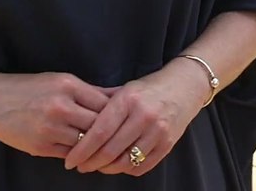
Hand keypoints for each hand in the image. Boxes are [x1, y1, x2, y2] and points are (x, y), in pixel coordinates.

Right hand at [0, 72, 112, 159]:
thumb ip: (91, 91)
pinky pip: (69, 154)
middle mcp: (60, 107)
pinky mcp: (40, 146)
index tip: (125, 119)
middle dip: (110, 133)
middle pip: (98, 125)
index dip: (117, 114)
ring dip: (96, 147)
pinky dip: (79, 155)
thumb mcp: (61, 81)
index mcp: (68, 86)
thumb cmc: (30, 88)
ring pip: (86, 143)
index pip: (105, 104)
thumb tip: (120, 95)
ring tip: (107, 148)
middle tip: (122, 138)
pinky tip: (86, 153)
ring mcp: (50, 128)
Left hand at [64, 59, 209, 175]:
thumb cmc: (149, 88)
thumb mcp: (125, 89)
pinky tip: (118, 165)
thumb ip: (102, 105)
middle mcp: (144, 116)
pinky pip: (142, 166)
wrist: (185, 87)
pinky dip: (126, 169)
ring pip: (125, 162)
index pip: (100, 132)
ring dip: (107, 169)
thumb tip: (74, 123)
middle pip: (110, 150)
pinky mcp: (168, 144)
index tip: (70, 160)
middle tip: (80, 166)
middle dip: (91, 163)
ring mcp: (158, 131)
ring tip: (98, 166)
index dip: (82, 150)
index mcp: (128, 100)